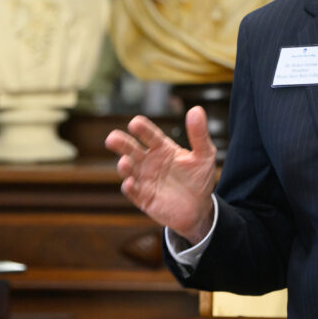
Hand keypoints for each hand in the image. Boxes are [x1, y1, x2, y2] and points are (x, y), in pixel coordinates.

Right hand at [105, 107, 216, 243]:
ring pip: (129, 170)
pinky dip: (130, 187)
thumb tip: (196, 109)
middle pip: (132, 150)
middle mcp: (149, 162)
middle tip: (112, 138)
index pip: (150, 135)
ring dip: (124, 166)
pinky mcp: (144, 198)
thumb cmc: (200, 178)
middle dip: (121, 143)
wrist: (199, 208)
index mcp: (162, 148)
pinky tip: (130, 183)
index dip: (142, 129)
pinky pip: (133, 192)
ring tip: (125, 162)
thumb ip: (199, 134)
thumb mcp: (204, 155)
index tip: (134, 123)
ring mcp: (145, 180)